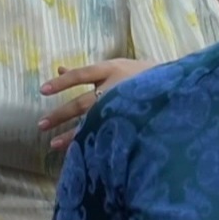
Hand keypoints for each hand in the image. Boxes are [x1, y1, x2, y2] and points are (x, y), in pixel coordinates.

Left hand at [37, 58, 154, 145]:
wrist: (178, 88)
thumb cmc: (141, 76)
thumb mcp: (117, 67)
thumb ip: (88, 72)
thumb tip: (60, 68)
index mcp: (112, 69)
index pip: (81, 75)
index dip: (61, 83)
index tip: (42, 90)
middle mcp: (116, 88)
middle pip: (83, 103)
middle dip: (61, 114)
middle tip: (41, 125)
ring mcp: (124, 107)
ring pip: (93, 122)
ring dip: (72, 135)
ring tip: (54, 145)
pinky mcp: (131, 122)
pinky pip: (108, 134)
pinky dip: (92, 142)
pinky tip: (79, 152)